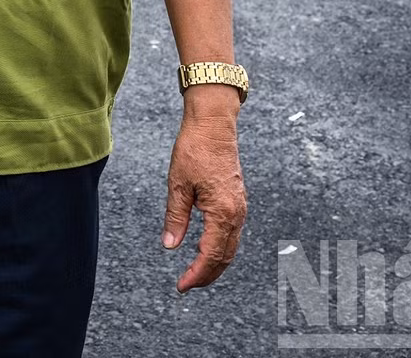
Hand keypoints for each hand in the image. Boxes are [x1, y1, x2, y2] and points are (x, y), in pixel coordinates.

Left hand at [162, 94, 246, 291]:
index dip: (196, 274)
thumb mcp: (177, 185)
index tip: (182, 286)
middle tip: (186, 285)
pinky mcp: (237, 200)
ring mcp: (240, 207)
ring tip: (195, 273)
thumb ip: (175, 218)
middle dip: (206, 275)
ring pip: (230, 246)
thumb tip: (170, 246)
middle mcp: (236, 213)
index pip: (210, 254)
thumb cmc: (194, 149)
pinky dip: (220, 248)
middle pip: (224, 256)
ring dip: (214, 263)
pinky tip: (205, 249)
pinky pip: (231, 233)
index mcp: (222, 212)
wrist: (214, 125)